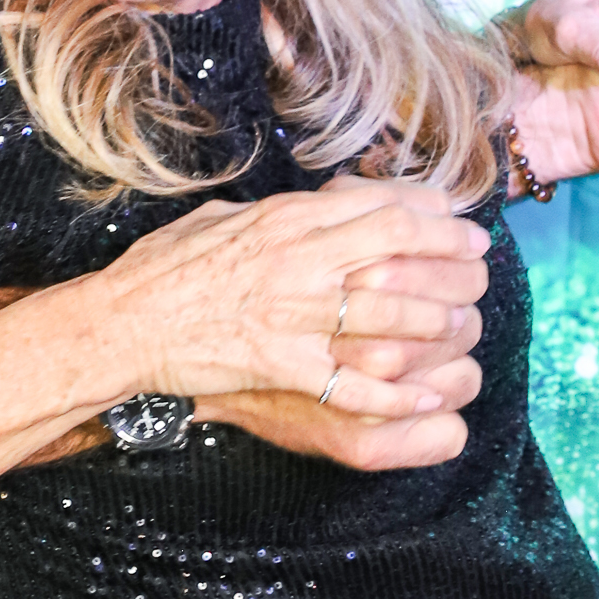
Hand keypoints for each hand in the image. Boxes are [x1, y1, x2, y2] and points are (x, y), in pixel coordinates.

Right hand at [0, 229, 486, 469]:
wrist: (120, 321)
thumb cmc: (163, 269)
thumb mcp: (223, 218)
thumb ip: (277, 214)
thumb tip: (319, 204)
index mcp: (285, 220)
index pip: (379, 209)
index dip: (433, 217)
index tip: (460, 225)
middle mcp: (296, 260)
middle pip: (399, 253)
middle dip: (450, 261)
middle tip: (478, 270)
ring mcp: (290, 313)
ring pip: (388, 313)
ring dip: (436, 319)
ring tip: (461, 323)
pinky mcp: (279, 362)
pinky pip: (351, 382)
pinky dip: (393, 391)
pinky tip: (424, 395)